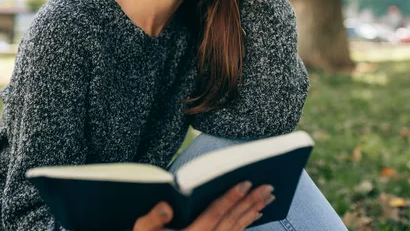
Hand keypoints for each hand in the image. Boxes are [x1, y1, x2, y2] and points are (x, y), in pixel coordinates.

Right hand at [132, 182, 275, 230]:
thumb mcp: (142, 230)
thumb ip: (153, 218)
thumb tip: (166, 207)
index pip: (214, 214)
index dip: (230, 198)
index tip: (245, 183)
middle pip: (232, 221)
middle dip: (250, 202)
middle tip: (268, 187)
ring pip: (237, 228)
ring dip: (253, 211)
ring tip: (268, 197)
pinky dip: (247, 224)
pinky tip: (256, 214)